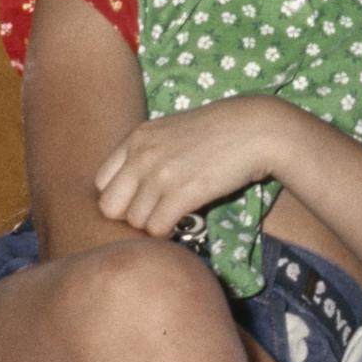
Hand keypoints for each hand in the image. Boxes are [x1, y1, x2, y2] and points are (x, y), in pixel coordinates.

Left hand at [94, 97, 297, 238]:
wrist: (259, 128)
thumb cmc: (222, 130)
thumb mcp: (174, 131)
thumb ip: (149, 153)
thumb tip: (135, 187)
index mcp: (137, 137)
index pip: (102, 183)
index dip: (122, 197)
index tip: (143, 200)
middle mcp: (142, 154)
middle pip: (110, 207)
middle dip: (131, 216)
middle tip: (156, 214)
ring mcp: (161, 174)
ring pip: (135, 222)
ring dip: (155, 226)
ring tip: (176, 217)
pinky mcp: (183, 192)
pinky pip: (157, 228)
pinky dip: (169, 233)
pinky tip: (185, 222)